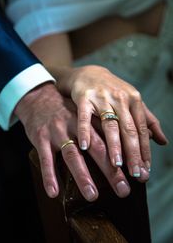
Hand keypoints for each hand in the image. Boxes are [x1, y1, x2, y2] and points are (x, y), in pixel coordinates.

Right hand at [14, 83, 130, 199]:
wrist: (39, 97)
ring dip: (82, 176)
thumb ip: (103, 125)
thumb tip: (129, 141)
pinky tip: (54, 192)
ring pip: (72, 155)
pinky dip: (49, 176)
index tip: (139, 174)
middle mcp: (77, 124)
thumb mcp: (86, 112)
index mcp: (91, 119)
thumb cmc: (67, 109)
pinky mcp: (41, 137)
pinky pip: (45, 159)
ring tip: (92, 195)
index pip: (112, 138)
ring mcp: (58, 131)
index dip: (126, 156)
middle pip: (97, 148)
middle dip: (111, 170)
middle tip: (123, 190)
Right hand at [57, 65, 167, 179]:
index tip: (146, 169)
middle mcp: (120, 98)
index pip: (142, 129)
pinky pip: (84, 116)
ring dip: (114, 145)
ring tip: (117, 164)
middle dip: (133, 153)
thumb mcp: (132, 101)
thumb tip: (163, 141)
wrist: (89, 73)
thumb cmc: (113, 91)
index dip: (145, 150)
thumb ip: (147, 120)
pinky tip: (86, 146)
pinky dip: (85, 131)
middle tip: (136, 173)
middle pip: (129, 129)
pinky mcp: (84, 98)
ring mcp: (102, 97)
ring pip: (110, 124)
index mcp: (134, 100)